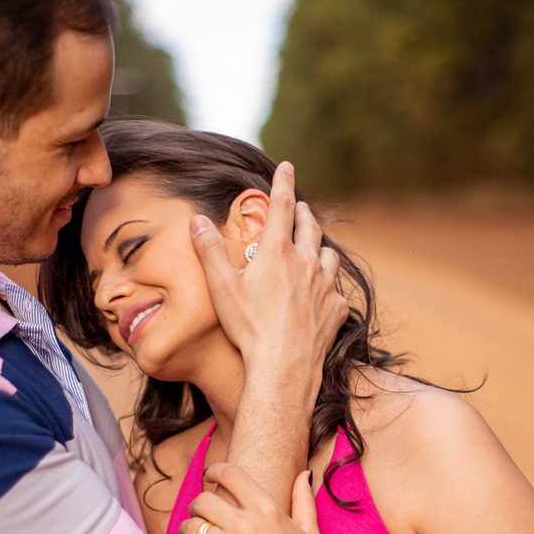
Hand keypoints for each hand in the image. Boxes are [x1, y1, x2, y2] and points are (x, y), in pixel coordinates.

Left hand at [174, 465, 351, 533]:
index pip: (230, 474)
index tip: (210, 476)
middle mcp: (246, 524)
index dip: (215, 471)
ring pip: (190, 527)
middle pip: (203, 500)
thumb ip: (303, 499)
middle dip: (197, 506)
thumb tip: (303, 474)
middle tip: (200, 515)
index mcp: (267, 508)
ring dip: (188, 531)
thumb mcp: (311, 531)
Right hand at [188, 162, 347, 382]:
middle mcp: (306, 262)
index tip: (287, 166)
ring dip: (320, 246)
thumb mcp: (221, 287)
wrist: (283, 367)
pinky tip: (321, 292)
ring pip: (329, 254)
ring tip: (314, 247)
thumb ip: (209, 250)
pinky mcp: (336, 308)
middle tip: (300, 207)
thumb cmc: (249, 328)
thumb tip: (196, 220)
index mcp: (277, 251)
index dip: (283, 182)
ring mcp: (325, 285)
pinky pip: (335, 289)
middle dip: (303, 213)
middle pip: (310, 226)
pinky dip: (328, 284)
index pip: (282, 205)